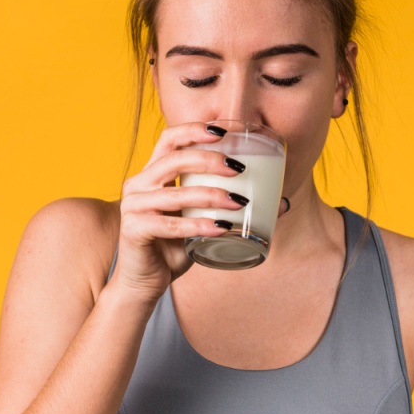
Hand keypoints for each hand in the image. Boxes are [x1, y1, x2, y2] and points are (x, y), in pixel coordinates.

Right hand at [112, 122, 250, 301]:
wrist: (144, 283)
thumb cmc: (173, 248)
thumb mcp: (202, 222)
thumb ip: (229, 208)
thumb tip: (281, 203)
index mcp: (152, 174)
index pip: (170, 139)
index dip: (194, 130)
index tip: (223, 131)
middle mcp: (138, 184)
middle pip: (173, 159)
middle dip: (209, 159)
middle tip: (238, 168)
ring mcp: (133, 207)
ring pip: (175, 194)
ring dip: (211, 195)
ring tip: (239, 201)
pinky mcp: (134, 230)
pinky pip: (170, 225)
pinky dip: (198, 226)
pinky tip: (221, 228)